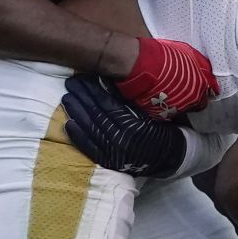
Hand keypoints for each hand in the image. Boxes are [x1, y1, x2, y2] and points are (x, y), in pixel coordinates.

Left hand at [62, 74, 186, 177]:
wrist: (170, 156)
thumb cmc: (162, 128)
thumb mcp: (150, 111)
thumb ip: (130, 100)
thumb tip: (109, 81)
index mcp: (133, 125)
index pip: (107, 104)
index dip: (93, 90)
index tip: (83, 77)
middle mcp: (121, 140)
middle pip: (96, 115)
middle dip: (82, 98)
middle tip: (70, 83)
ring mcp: (114, 152)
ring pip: (90, 129)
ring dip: (76, 113)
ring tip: (67, 98)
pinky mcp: (109, 161)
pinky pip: (89, 148)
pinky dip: (77, 136)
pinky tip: (68, 124)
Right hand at [116, 37, 218, 119]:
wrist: (141, 64)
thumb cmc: (164, 56)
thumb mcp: (188, 53)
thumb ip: (200, 64)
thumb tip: (206, 70)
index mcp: (200, 86)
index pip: (209, 93)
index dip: (204, 89)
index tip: (201, 86)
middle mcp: (191, 101)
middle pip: (198, 104)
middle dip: (194, 98)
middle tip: (186, 89)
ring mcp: (176, 109)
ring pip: (183, 109)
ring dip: (181, 103)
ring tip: (171, 92)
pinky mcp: (161, 114)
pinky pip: (168, 113)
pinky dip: (167, 107)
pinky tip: (162, 98)